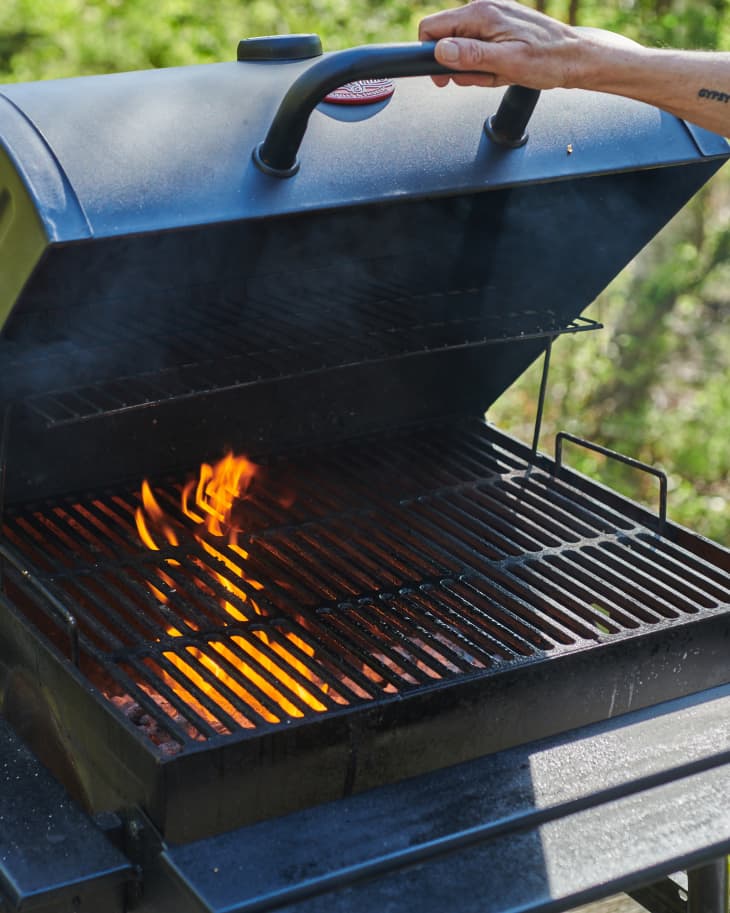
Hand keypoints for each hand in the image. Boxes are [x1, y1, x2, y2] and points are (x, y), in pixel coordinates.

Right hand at [418, 0, 582, 89]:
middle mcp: (484, 9)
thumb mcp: (506, 63)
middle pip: (447, 41)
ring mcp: (492, 18)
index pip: (432, 27)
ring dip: (477, 70)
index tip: (442, 78)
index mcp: (481, 13)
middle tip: (485, 77)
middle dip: (460, 67)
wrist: (575, 58)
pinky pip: (480, 51)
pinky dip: (488, 67)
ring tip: (501, 74)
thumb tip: (441, 51)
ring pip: (463, 50)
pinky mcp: (499, 29)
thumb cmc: (547, 60)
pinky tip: (505, 70)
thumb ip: (471, 56)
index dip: (431, 56)